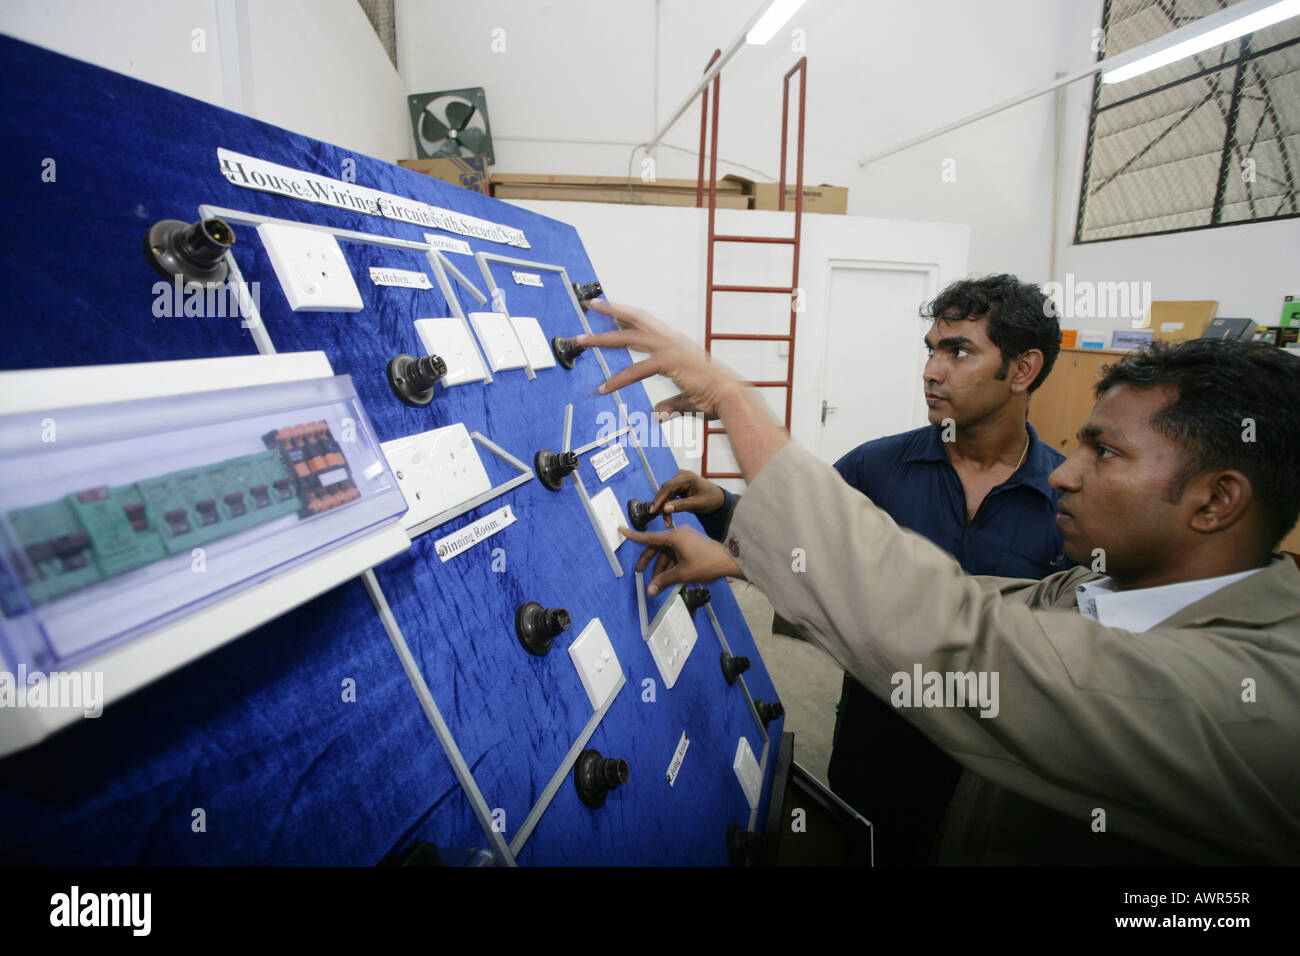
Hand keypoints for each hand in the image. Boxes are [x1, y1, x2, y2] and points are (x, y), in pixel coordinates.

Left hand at [577, 299, 742, 419]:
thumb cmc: (714, 397)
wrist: (730, 398)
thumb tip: (657, 413)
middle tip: (590, 305)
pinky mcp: (670, 362)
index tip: (608, 311)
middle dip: (611, 310)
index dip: (626, 316)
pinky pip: (636, 369)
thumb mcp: (685, 400)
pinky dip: (618, 379)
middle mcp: (672, 341)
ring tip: (582, 340)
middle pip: (636, 319)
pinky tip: (603, 388)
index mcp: (675, 344)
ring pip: (630, 338)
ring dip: (603, 338)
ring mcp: (671, 349)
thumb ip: (670, 404)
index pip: (646, 324)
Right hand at [622, 524, 742, 595]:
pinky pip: (675, 554)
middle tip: (640, 571)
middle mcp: (679, 535)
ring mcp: (685, 540)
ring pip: (666, 553)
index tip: (622, 530)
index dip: (634, 536)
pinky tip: (668, 578)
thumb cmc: (709, 563)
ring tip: (657, 583)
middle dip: (649, 561)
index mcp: (675, 536)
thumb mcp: (683, 574)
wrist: (729, 562)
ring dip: (661, 567)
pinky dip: (670, 565)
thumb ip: (664, 581)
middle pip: (657, 547)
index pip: (649, 537)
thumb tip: (651, 589)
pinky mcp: (690, 545)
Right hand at [651, 469, 724, 516]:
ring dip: (664, 509)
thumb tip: (665, 508)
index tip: (654, 510)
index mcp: (687, 477)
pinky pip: (668, 497)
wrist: (717, 499)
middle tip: (662, 520)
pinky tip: (668, 517)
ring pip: (665, 496)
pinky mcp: (677, 487)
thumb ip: (682, 505)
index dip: (659, 499)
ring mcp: (678, 481)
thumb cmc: (712, 498)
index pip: (668, 487)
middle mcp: (681, 476)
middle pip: (665, 491)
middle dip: (662, 506)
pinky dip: (668, 507)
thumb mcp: (698, 504)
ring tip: (667, 522)